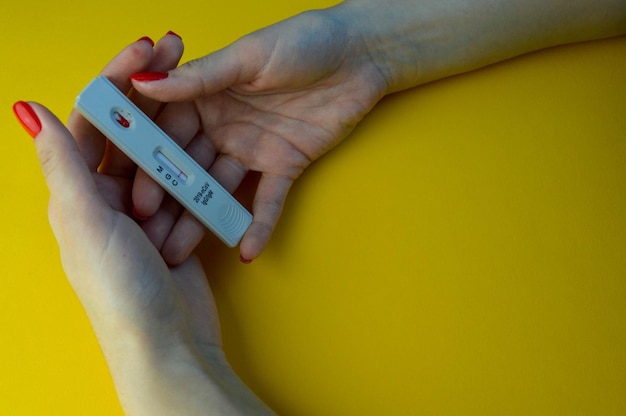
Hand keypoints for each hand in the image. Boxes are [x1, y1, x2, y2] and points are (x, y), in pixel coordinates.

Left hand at [14, 36, 271, 413]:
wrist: (168, 343)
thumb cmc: (119, 291)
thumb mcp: (84, 223)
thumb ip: (62, 165)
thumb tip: (27, 110)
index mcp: (77, 192)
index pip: (92, 122)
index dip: (115, 81)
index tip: (143, 49)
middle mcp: (107, 198)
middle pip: (132, 132)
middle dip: (155, 95)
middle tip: (180, 54)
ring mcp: (145, 211)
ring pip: (165, 155)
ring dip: (182, 133)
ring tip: (205, 101)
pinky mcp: (176, 224)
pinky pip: (188, 186)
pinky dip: (199, 171)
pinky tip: (214, 151)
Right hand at [130, 7, 388, 263]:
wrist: (359, 54)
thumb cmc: (302, 41)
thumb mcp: (247, 57)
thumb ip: (199, 77)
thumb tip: (142, 81)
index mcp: (205, 96)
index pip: (166, 131)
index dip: (147, 161)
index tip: (129, 190)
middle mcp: (222, 126)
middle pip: (188, 167)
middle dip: (167, 200)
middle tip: (147, 233)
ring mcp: (252, 148)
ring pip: (221, 189)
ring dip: (203, 219)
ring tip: (180, 252)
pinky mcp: (285, 164)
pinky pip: (269, 200)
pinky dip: (259, 225)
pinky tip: (245, 251)